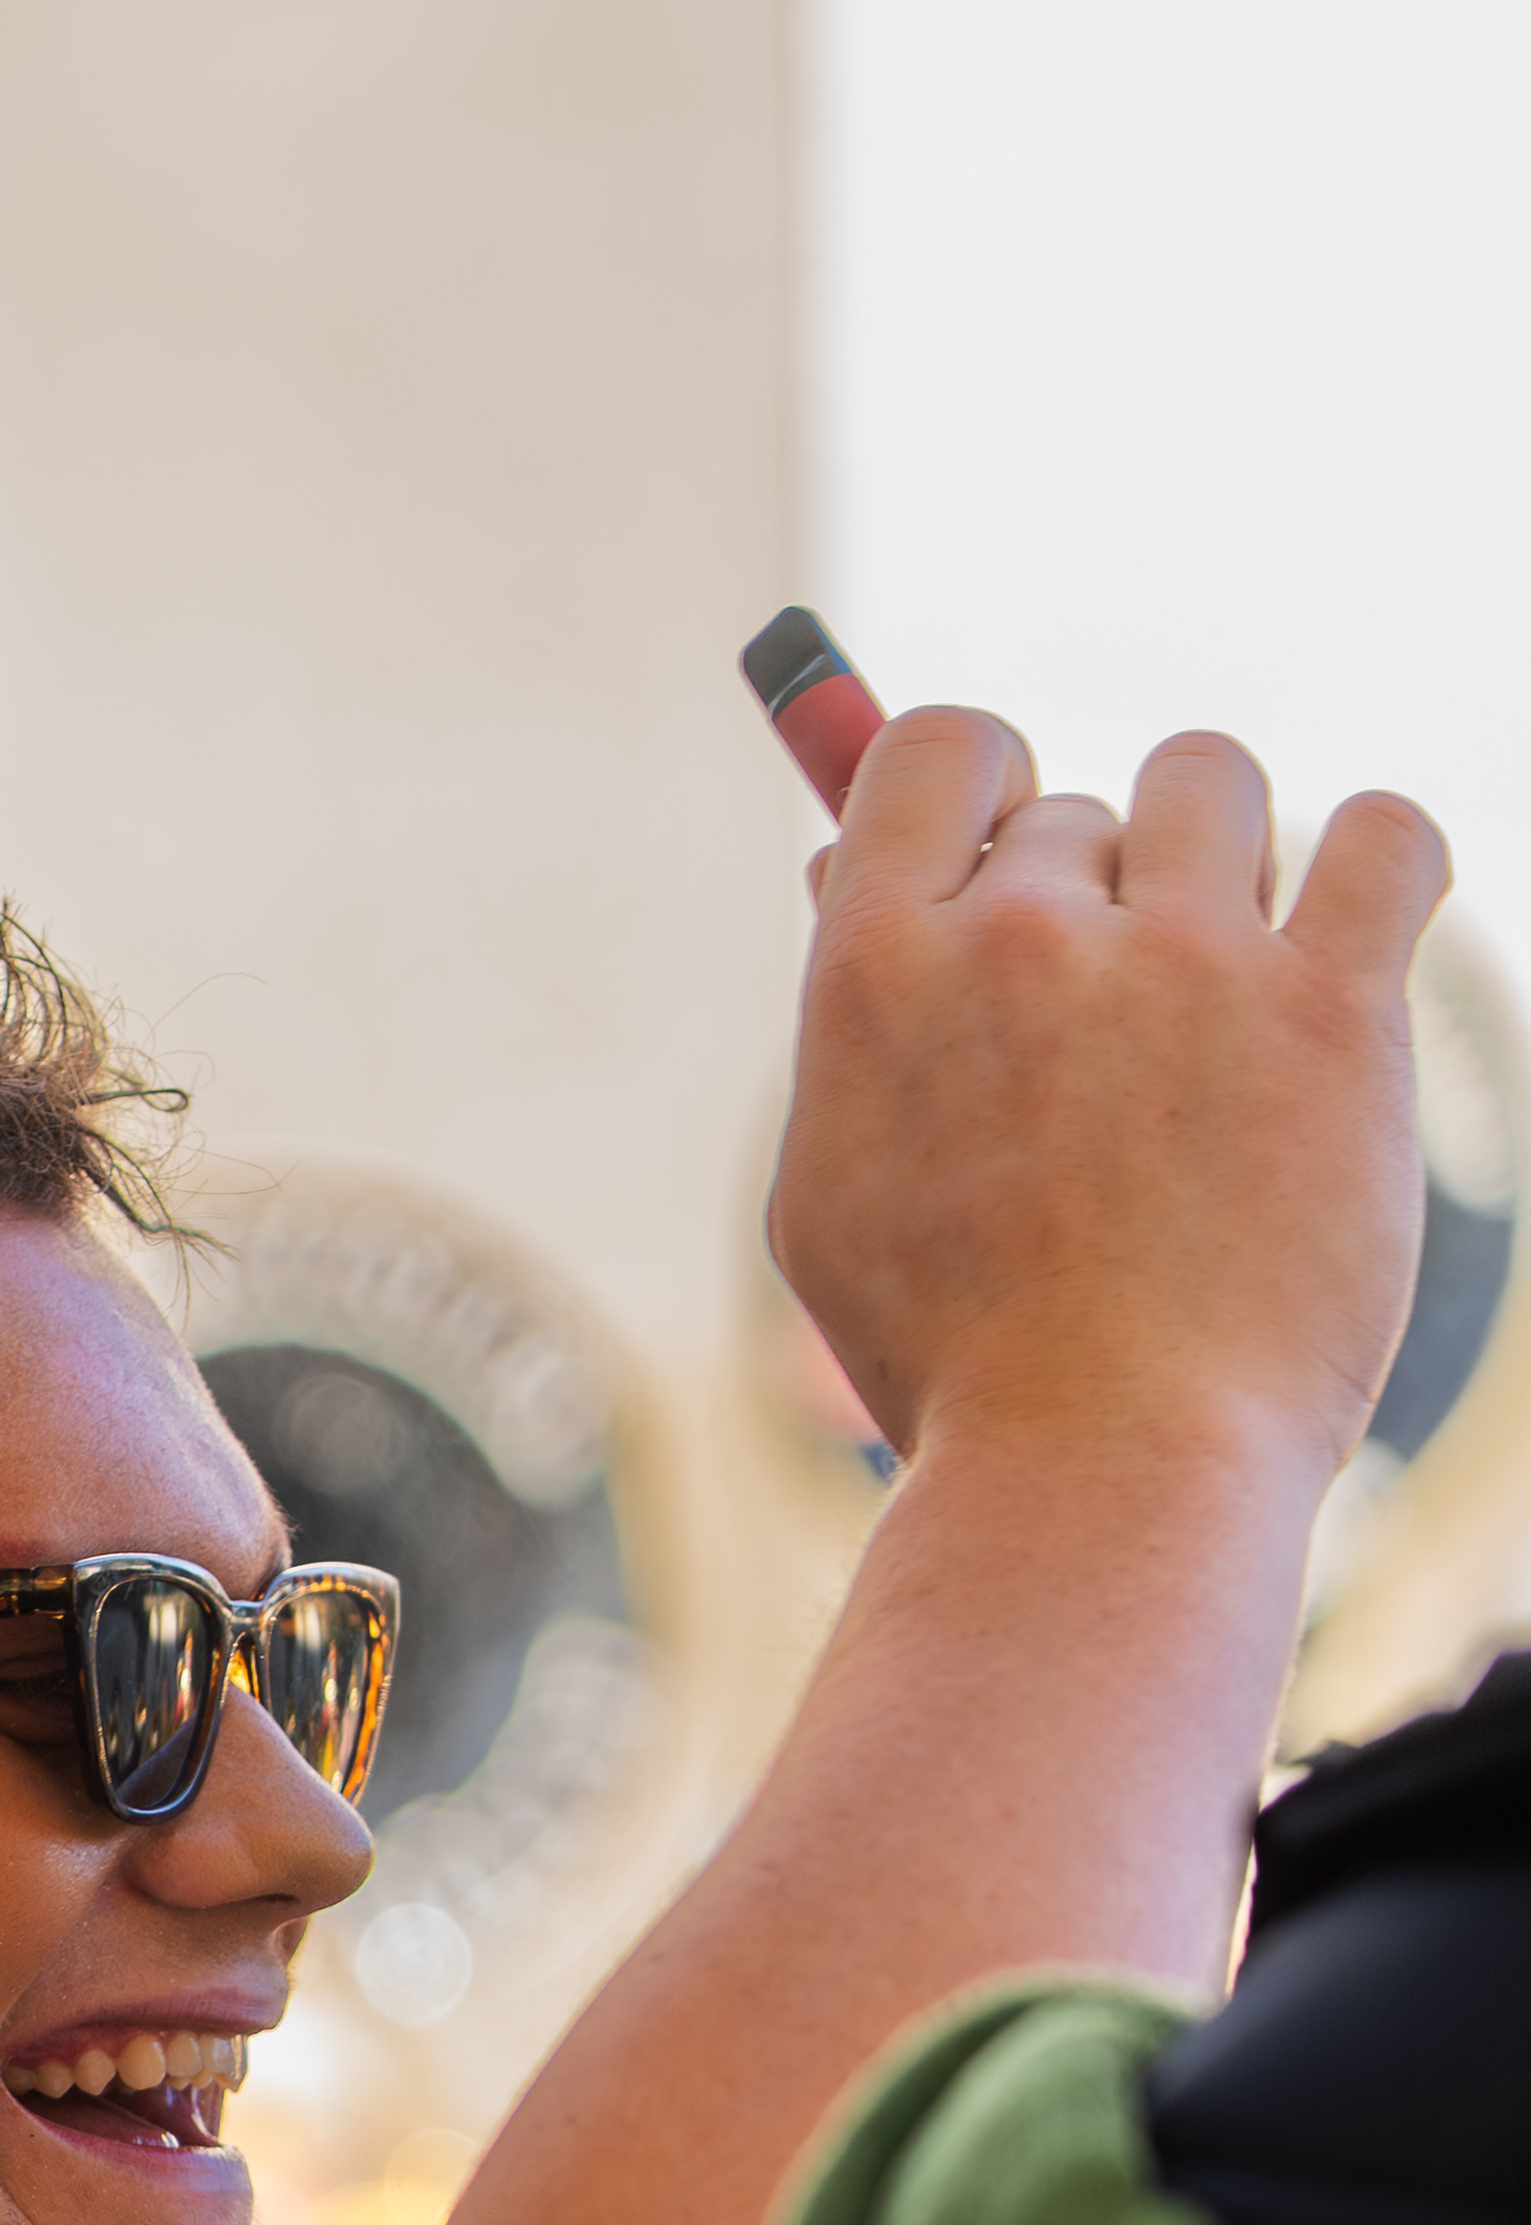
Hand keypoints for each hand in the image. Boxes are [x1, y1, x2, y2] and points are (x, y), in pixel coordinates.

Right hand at [776, 711, 1447, 1492]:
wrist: (1106, 1475)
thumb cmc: (964, 1363)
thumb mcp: (839, 1194)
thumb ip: (850, 1021)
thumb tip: (843, 864)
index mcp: (877, 967)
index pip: (942, 749)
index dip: (992, 790)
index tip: (1021, 871)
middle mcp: (1022, 935)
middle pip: (1085, 809)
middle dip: (1105, 910)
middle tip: (1123, 1065)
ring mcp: (1181, 961)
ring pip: (1216, 784)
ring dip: (1223, 867)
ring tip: (1230, 1006)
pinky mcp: (1327, 1007)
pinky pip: (1385, 834)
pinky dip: (1379, 864)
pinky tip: (1358, 937)